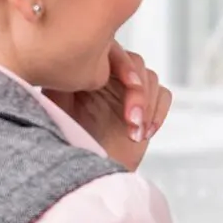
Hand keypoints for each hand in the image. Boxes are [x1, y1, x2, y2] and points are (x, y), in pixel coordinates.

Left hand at [45, 43, 171, 171]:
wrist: (83, 171)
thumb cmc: (67, 139)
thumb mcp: (57, 106)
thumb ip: (66, 81)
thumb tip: (78, 62)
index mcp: (88, 69)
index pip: (114, 51)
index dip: (126, 66)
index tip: (130, 85)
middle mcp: (110, 75)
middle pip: (137, 63)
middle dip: (139, 93)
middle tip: (132, 120)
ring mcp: (129, 90)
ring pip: (152, 79)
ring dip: (148, 106)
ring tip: (135, 131)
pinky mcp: (147, 105)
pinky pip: (164, 95)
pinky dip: (158, 113)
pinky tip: (144, 132)